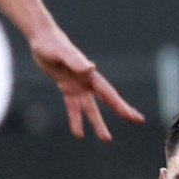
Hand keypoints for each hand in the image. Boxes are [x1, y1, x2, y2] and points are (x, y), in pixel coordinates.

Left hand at [27, 25, 142, 141]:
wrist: (42, 39)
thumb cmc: (52, 44)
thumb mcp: (61, 54)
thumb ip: (75, 61)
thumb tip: (91, 68)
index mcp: (90, 75)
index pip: (109, 94)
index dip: (122, 106)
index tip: (136, 116)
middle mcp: (87, 81)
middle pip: (107, 100)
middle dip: (121, 111)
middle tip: (136, 122)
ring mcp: (78, 86)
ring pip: (90, 109)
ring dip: (97, 123)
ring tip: (105, 139)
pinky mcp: (67, 88)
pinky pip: (73, 107)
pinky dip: (75, 119)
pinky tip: (78, 133)